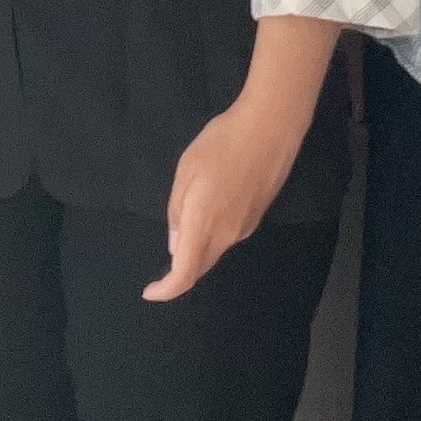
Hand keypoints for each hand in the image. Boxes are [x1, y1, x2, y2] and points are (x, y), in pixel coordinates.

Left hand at [147, 90, 307, 303]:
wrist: (270, 128)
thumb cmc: (222, 143)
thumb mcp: (186, 170)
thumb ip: (177, 211)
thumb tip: (175, 246)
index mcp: (203, 223)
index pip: (184, 273)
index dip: (166, 289)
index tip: (150, 291)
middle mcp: (226, 235)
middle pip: (200, 267)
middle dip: (179, 271)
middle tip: (162, 264)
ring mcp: (245, 228)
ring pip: (214, 252)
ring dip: (196, 251)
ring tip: (184, 225)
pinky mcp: (256, 218)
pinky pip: (227, 238)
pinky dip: (211, 237)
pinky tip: (208, 211)